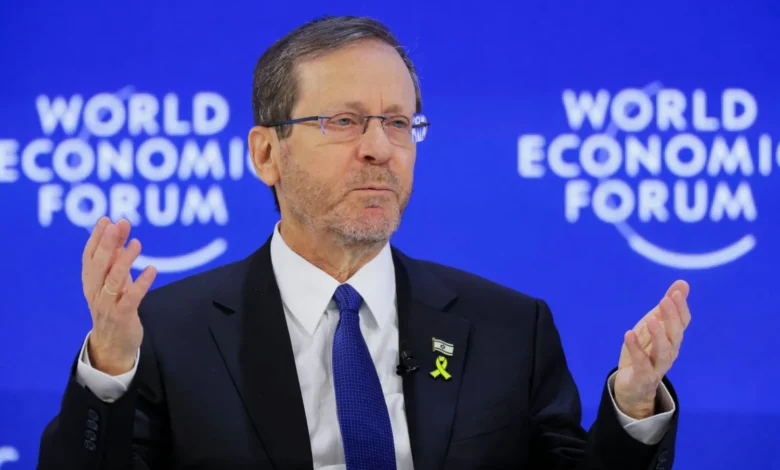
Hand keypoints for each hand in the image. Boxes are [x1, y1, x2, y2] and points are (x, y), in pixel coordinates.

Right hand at [81, 217, 156, 374]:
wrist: (113, 344)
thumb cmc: (114, 305)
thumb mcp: (114, 279)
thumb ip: (116, 255)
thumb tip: (120, 228)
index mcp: (90, 281)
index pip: (89, 256)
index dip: (96, 237)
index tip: (106, 219)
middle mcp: (95, 292)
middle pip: (98, 265)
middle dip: (106, 244)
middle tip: (117, 225)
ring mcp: (107, 305)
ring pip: (113, 280)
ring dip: (124, 260)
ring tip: (137, 243)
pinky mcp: (122, 316)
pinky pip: (131, 298)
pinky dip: (141, 283)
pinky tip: (152, 269)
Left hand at [614, 280, 690, 418]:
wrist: (632, 387)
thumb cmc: (645, 352)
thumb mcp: (652, 326)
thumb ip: (666, 307)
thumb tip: (683, 283)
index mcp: (673, 339)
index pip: (683, 323)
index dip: (681, 308)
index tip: (677, 292)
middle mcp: (669, 353)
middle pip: (675, 335)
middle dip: (672, 317)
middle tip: (666, 300)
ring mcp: (657, 367)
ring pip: (664, 352)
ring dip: (658, 335)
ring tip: (651, 320)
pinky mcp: (643, 377)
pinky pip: (641, 363)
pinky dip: (636, 349)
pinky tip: (628, 334)